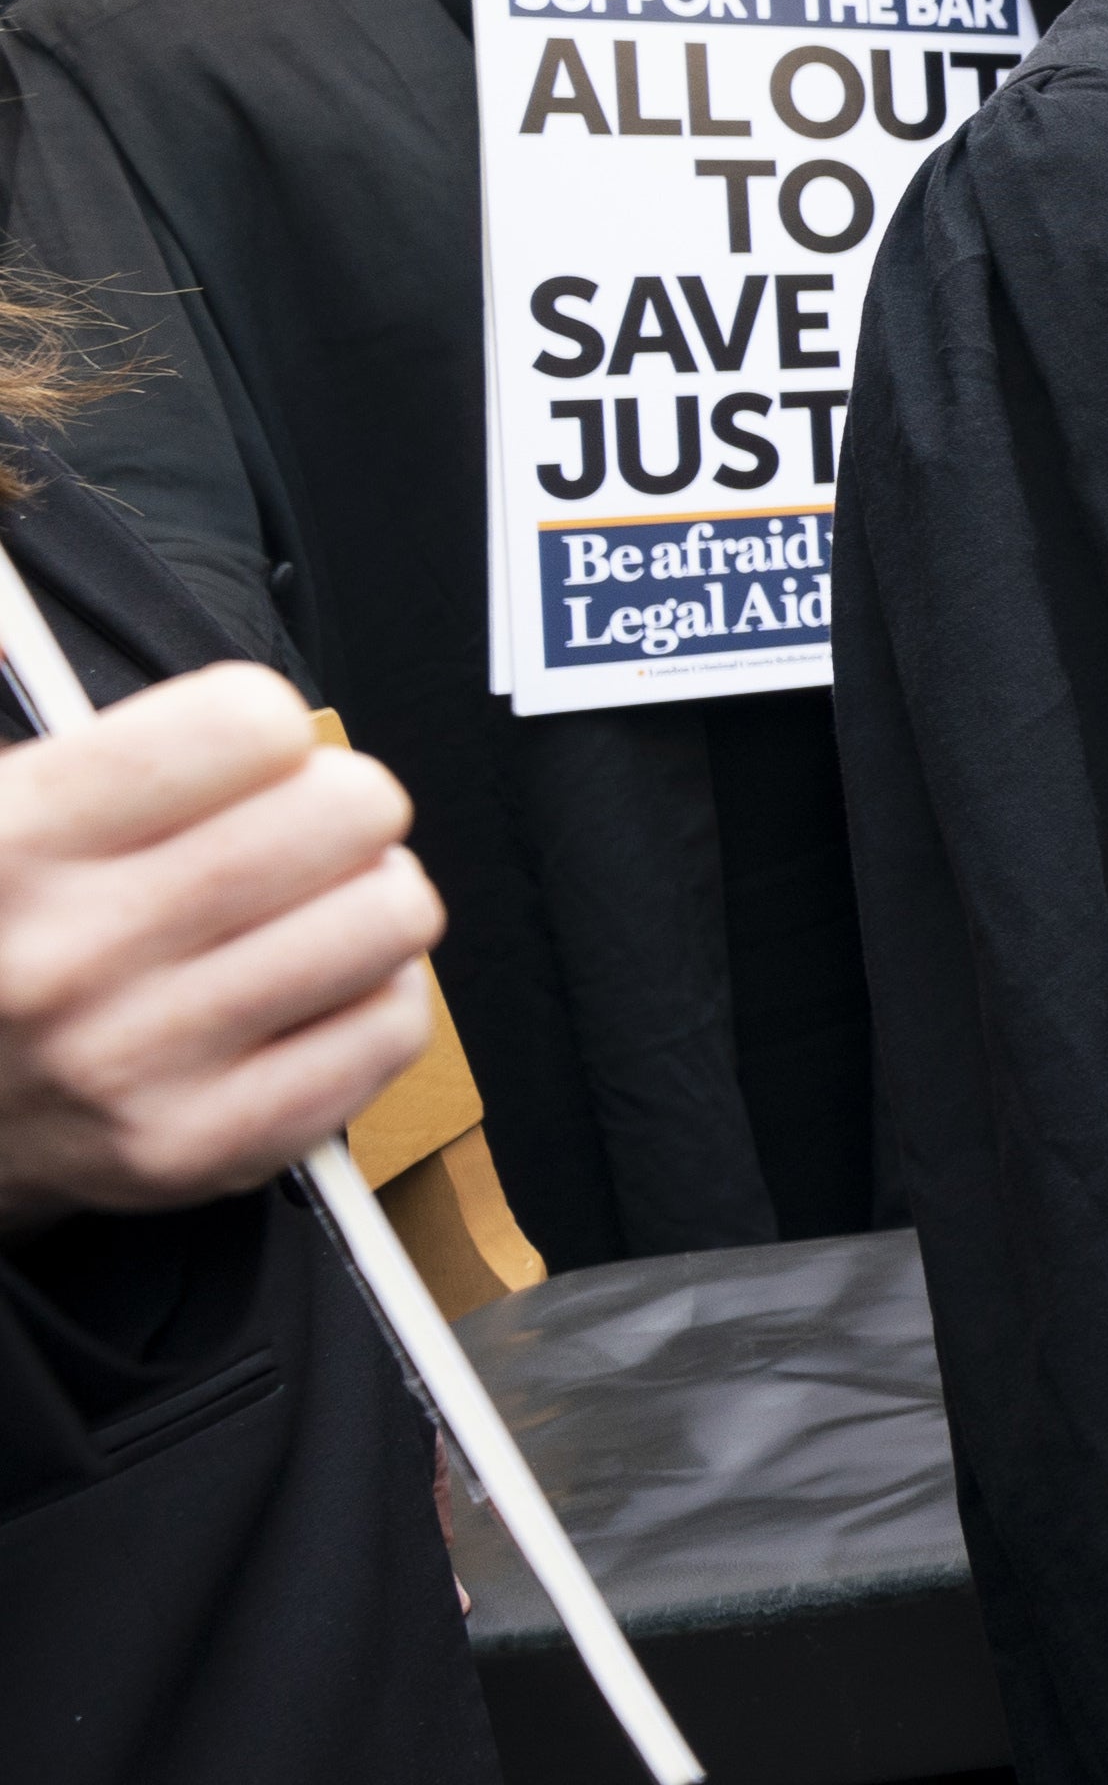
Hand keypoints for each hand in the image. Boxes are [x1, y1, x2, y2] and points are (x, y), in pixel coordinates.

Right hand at [0, 661, 448, 1234]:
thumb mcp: (1, 813)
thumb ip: (81, 733)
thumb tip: (143, 636)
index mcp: (7, 844)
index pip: (244, 724)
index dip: (268, 727)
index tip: (250, 753)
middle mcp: (64, 957)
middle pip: (347, 814)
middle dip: (349, 806)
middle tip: (309, 831)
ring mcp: (133, 1063)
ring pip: (389, 919)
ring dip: (375, 899)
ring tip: (312, 910)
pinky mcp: (197, 1148)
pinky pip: (391, 1030)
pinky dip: (380, 994)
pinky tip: (312, 992)